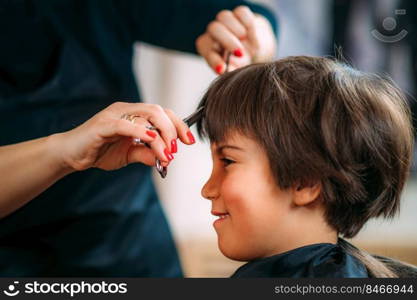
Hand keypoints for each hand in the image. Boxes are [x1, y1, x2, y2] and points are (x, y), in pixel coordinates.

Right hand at [54, 102, 194, 170]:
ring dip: (160, 135)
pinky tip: (151, 140)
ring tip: (165, 153)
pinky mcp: (103, 124)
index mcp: (134, 115)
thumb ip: (146, 154)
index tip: (190, 141)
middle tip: (175, 150)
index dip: (179, 125)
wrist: (72, 155)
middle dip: (172, 130)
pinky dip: (140, 131)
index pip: (163, 113)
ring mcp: (114, 115)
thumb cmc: (100, 151)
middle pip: (158, 111)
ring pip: (146, 115)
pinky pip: (125, 124)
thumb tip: (166, 158)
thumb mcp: (129, 155)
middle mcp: (126, 110)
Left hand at [196, 6, 275, 73]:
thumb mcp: (235, 69)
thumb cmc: (240, 62)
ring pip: (224, 17)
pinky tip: (252, 35)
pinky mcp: (240, 13)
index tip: (222, 69)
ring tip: (245, 41)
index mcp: (208, 47)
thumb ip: (230, 70)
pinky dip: (248, 23)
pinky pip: (241, 12)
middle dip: (227, 41)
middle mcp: (214, 32)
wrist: (255, 49)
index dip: (213, 60)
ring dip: (236, 30)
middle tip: (240, 53)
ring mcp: (226, 21)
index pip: (206, 48)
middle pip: (214, 28)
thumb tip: (225, 72)